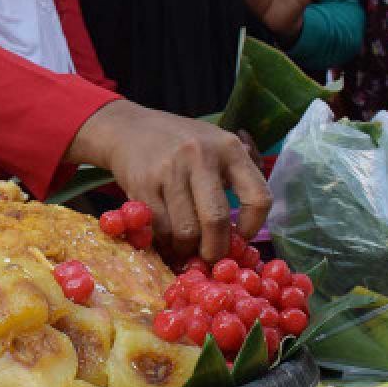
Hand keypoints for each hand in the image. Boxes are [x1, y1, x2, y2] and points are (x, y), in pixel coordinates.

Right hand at [67, 100, 271, 262]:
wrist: (129, 129)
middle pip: (216, 220)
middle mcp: (200, 156)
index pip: (258, 197)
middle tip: (212, 258)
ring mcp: (169, 170)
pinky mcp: (143, 184)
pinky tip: (168, 238)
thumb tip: (246, 227)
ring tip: (187, 247)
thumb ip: (240, 175)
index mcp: (228, 148)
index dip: (253, 226)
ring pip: (185, 231)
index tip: (241, 237)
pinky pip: (160, 228)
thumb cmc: (182, 143)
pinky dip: (166, 241)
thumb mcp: (217, 144)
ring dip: (187, 249)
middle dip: (215, 249)